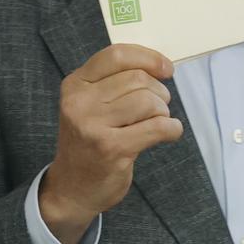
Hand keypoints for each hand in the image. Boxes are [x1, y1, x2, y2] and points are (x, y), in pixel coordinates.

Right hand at [40, 44, 182, 243]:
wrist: (71, 188)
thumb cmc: (88, 142)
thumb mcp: (88, 105)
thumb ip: (113, 82)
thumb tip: (160, 66)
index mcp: (75, 85)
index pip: (116, 55)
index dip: (148, 58)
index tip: (166, 69)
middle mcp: (79, 102)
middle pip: (137, 79)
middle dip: (159, 91)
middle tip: (158, 108)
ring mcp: (93, 126)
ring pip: (148, 102)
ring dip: (163, 112)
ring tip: (157, 122)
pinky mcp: (111, 148)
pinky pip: (157, 127)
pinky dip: (172, 129)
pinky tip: (168, 133)